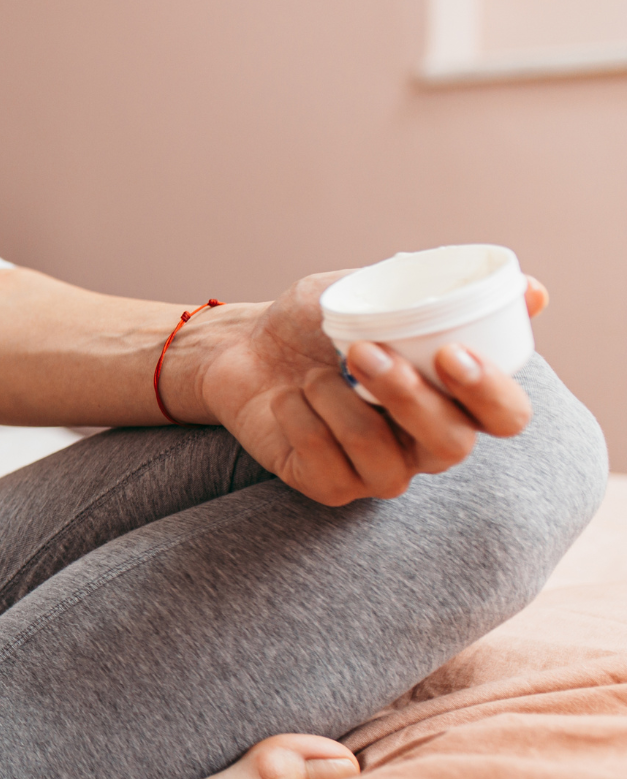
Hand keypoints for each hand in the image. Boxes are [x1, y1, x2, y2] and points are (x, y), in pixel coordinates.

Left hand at [189, 273, 546, 505]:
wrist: (242, 347)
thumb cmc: (315, 321)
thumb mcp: (371, 291)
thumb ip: (439, 292)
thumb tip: (535, 292)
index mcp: (453, 399)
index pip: (505, 416)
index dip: (490, 392)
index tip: (451, 353)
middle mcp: (426, 444)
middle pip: (451, 445)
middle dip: (409, 398)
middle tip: (364, 351)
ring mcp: (379, 471)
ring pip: (385, 460)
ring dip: (342, 407)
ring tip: (311, 372)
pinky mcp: (328, 486)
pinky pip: (329, 470)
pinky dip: (304, 424)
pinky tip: (287, 399)